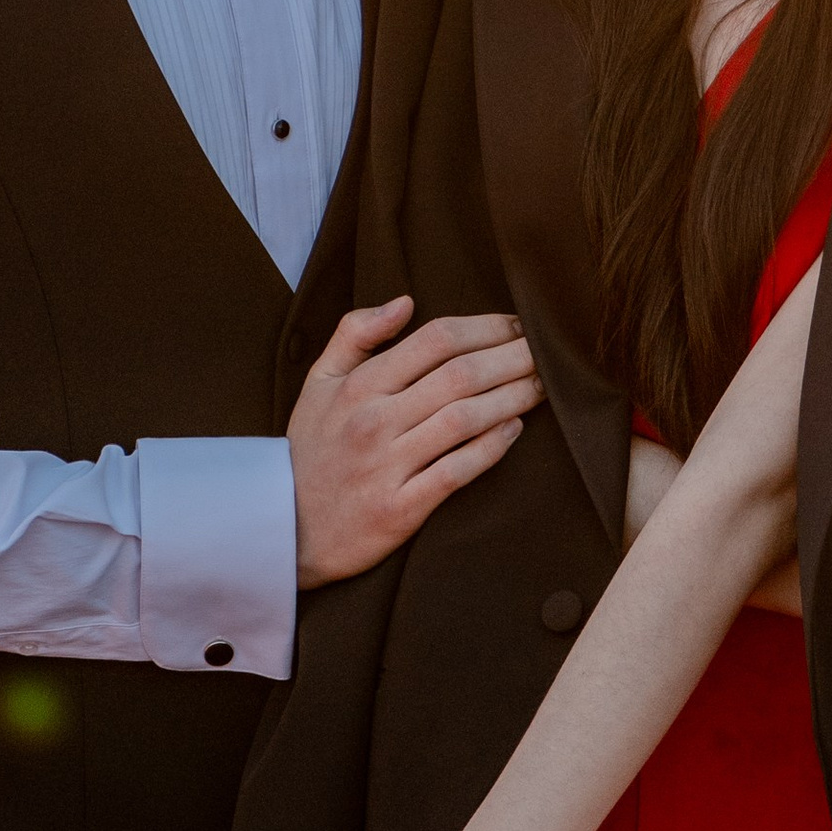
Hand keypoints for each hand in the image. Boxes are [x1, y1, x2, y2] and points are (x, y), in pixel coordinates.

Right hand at [289, 300, 541, 586]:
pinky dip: (490, 448)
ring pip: (464, 419)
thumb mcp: (317, 383)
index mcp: (358, 385)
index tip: (519, 324)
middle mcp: (374, 421)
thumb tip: (405, 302)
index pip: (435, 340)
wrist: (283, 528)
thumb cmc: (310, 450)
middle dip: (513, 357)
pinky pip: (456, 472)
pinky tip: (515, 430)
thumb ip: (354, 334)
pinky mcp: (398, 509)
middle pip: (459, 375)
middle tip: (548, 350)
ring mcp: (387, 466)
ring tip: (543, 385)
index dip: (486, 327)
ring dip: (512, 397)